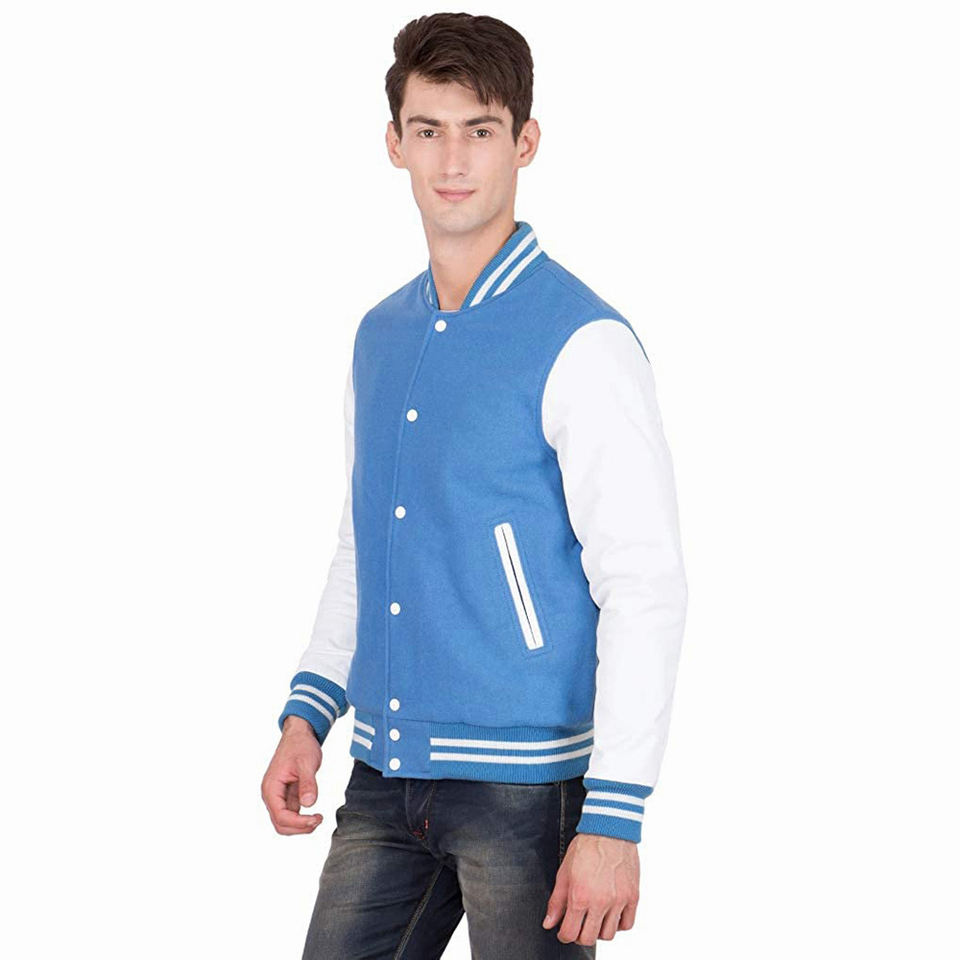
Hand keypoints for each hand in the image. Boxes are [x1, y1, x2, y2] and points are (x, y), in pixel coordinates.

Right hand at [261, 716, 324, 834]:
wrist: (299, 735)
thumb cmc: (300, 745)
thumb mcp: (307, 762)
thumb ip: (308, 783)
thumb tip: (309, 803)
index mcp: (271, 787)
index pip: (280, 816)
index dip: (298, 823)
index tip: (315, 819)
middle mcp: (271, 794)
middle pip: (280, 824)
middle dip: (299, 828)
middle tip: (318, 820)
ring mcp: (278, 796)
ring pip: (285, 822)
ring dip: (300, 825)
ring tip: (318, 818)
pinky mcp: (286, 795)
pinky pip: (291, 814)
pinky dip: (302, 818)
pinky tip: (314, 814)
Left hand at [542, 833, 639, 945]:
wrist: (609, 830)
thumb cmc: (586, 847)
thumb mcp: (564, 873)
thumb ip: (556, 901)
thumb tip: (549, 923)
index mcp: (580, 896)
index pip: (570, 933)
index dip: (564, 935)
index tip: (563, 931)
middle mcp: (600, 902)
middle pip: (589, 938)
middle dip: (580, 935)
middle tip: (578, 926)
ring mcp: (619, 900)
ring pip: (609, 934)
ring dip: (599, 931)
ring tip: (594, 919)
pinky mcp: (633, 896)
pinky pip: (627, 924)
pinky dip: (618, 924)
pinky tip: (610, 915)